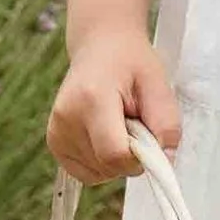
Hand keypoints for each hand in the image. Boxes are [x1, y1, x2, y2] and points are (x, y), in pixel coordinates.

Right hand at [46, 25, 181, 185]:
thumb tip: (166, 162)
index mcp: (92, 99)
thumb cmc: (131, 62)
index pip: (114, 154)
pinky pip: (84, 173)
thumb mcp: (158, 84)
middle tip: (135, 123)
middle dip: (130, 156)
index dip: (140, 158)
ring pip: (96, 174)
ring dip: (116, 159)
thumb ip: (166, 124)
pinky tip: (106, 135)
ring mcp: (56, 132)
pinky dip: (102, 163)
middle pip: (106, 166)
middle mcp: (67, 118)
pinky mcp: (53, 142)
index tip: (151, 141)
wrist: (101, 46)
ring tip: (119, 124)